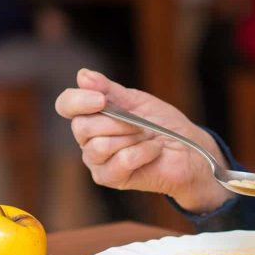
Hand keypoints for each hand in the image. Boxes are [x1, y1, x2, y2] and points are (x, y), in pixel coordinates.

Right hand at [54, 69, 231, 212]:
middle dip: (116, 121)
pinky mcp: (110, 179)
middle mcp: (88, 139)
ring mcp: (97, 161)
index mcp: (92, 116)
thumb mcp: (137, 101)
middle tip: (139, 123)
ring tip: (147, 137)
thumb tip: (82, 75)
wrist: (189, 150)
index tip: (101, 98)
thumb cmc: (163, 125)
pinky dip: (143, 152)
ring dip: (131, 137)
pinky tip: (153, 150)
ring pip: (99, 146)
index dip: (78, 100)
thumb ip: (109, 90)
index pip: (66, 105)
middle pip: (82, 126)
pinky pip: (120, 160)